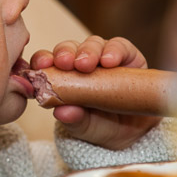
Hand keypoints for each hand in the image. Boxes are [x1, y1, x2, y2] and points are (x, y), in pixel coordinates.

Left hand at [30, 35, 160, 149]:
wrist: (135, 133)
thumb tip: (61, 112)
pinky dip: (114, 51)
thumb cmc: (103, 127)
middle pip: (69, 49)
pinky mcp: (127, 55)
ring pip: (92, 44)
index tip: (41, 66)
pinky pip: (120, 46)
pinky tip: (111, 61)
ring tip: (88, 64)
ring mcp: (103, 57)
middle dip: (65, 53)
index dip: (42, 60)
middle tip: (65, 63)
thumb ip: (74, 120)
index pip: (47, 62)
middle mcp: (81, 63)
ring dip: (88, 51)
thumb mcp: (86, 128)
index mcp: (63, 77)